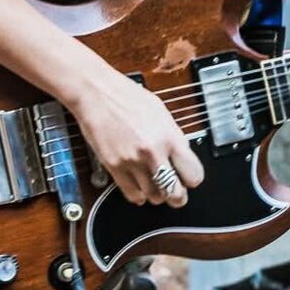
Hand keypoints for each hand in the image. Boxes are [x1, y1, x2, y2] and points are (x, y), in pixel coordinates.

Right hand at [72, 70, 204, 207]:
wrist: (96, 92)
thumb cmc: (126, 95)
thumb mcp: (161, 111)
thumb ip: (173, 136)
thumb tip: (182, 154)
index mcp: (168, 136)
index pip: (193, 175)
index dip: (192, 178)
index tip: (188, 177)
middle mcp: (152, 152)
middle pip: (175, 193)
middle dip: (177, 194)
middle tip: (176, 190)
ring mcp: (132, 161)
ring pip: (154, 197)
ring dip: (157, 194)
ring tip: (155, 184)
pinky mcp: (114, 167)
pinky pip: (132, 195)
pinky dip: (139, 195)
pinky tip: (139, 186)